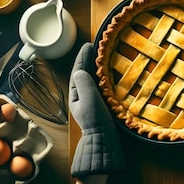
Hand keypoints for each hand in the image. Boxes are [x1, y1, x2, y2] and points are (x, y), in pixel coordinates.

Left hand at [69, 42, 124, 176]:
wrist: (104, 138)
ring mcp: (91, 99)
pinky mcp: (101, 103)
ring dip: (95, 66)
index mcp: (75, 93)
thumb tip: (80, 70)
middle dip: (88, 59)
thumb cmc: (95, 119)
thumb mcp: (88, 100)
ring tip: (101, 54)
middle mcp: (81, 95)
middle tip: (94, 46)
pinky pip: (99, 84)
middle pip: (83, 72)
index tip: (88, 44)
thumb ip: (83, 83)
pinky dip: (102, 75)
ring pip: (91, 78)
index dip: (82, 57)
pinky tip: (108, 71)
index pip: (78, 70)